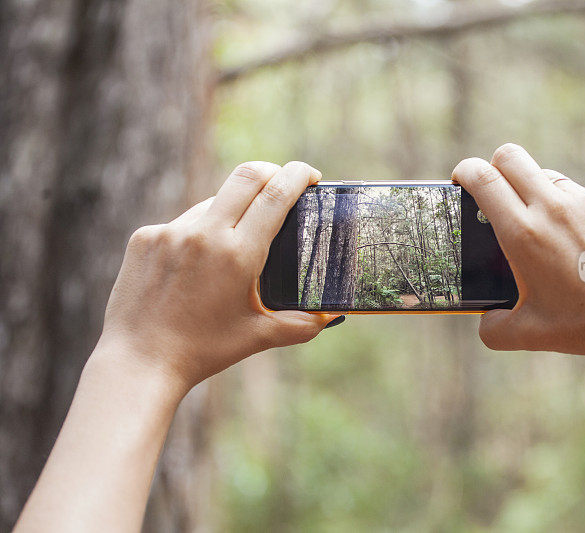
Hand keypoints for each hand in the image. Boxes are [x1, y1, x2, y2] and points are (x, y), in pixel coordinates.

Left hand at [97, 161, 335, 391]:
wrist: (138, 362)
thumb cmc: (201, 351)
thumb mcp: (257, 337)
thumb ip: (300, 325)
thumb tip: (332, 316)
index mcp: (238, 254)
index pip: (275, 194)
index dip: (298, 175)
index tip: (311, 175)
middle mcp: (204, 234)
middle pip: (246, 176)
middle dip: (272, 171)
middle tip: (284, 183)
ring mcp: (170, 232)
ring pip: (213, 202)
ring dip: (232, 210)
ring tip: (234, 245)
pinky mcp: (145, 237)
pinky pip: (182, 223)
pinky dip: (198, 233)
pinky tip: (195, 266)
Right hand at [453, 144, 584, 357]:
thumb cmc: (584, 329)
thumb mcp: (527, 334)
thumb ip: (492, 326)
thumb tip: (485, 318)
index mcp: (522, 233)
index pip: (483, 177)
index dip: (466, 171)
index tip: (463, 179)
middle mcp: (553, 207)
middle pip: (511, 156)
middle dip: (498, 166)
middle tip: (501, 192)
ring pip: (553, 180)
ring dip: (544, 197)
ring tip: (558, 237)